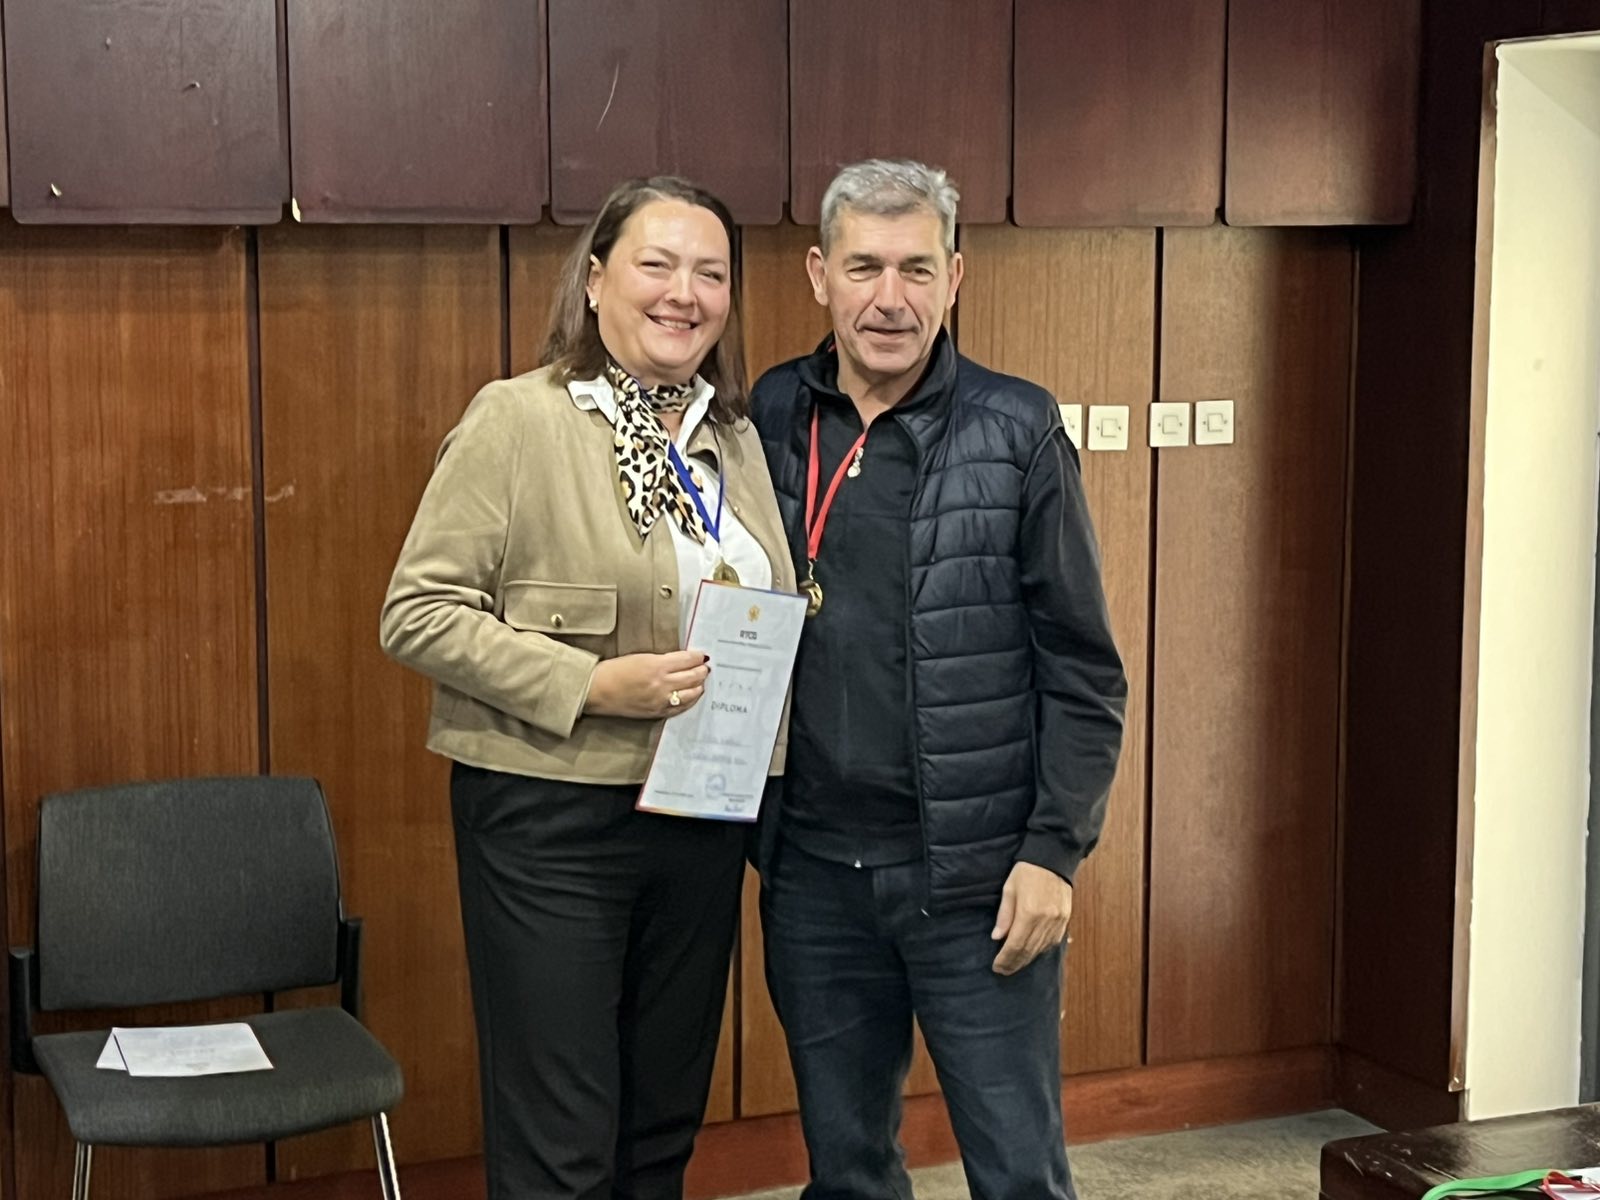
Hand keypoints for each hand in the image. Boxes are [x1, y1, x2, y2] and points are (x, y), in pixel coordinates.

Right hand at [583, 651, 709, 718]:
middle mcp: (662, 683)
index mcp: (657, 665)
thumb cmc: (613, 671)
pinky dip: (690, 701)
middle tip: (706, 667)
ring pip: (690, 693)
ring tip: (702, 681)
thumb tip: (680, 661)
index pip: (687, 660)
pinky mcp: (656, 712)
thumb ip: (662, 660)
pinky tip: (693, 696)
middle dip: (701, 671)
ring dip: (699, 686)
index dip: (697, 657)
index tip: (702, 656)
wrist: (596, 691)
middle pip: (692, 676)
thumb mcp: (639, 658)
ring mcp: (660, 700)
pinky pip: (680, 708)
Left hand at [990, 862, 1072, 975]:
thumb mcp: (1009, 889)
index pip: (1015, 945)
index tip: (996, 967)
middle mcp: (1045, 920)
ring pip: (1041, 949)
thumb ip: (1004, 915)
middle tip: (1003, 970)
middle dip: (1014, 963)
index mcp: (1029, 912)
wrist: (1053, 858)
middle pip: (1028, 950)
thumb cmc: (1026, 871)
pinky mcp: (1065, 919)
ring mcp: (1058, 921)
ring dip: (1027, 960)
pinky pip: (1053, 942)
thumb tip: (997, 938)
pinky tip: (1032, 953)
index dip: (1005, 959)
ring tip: (1015, 965)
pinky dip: (1041, 950)